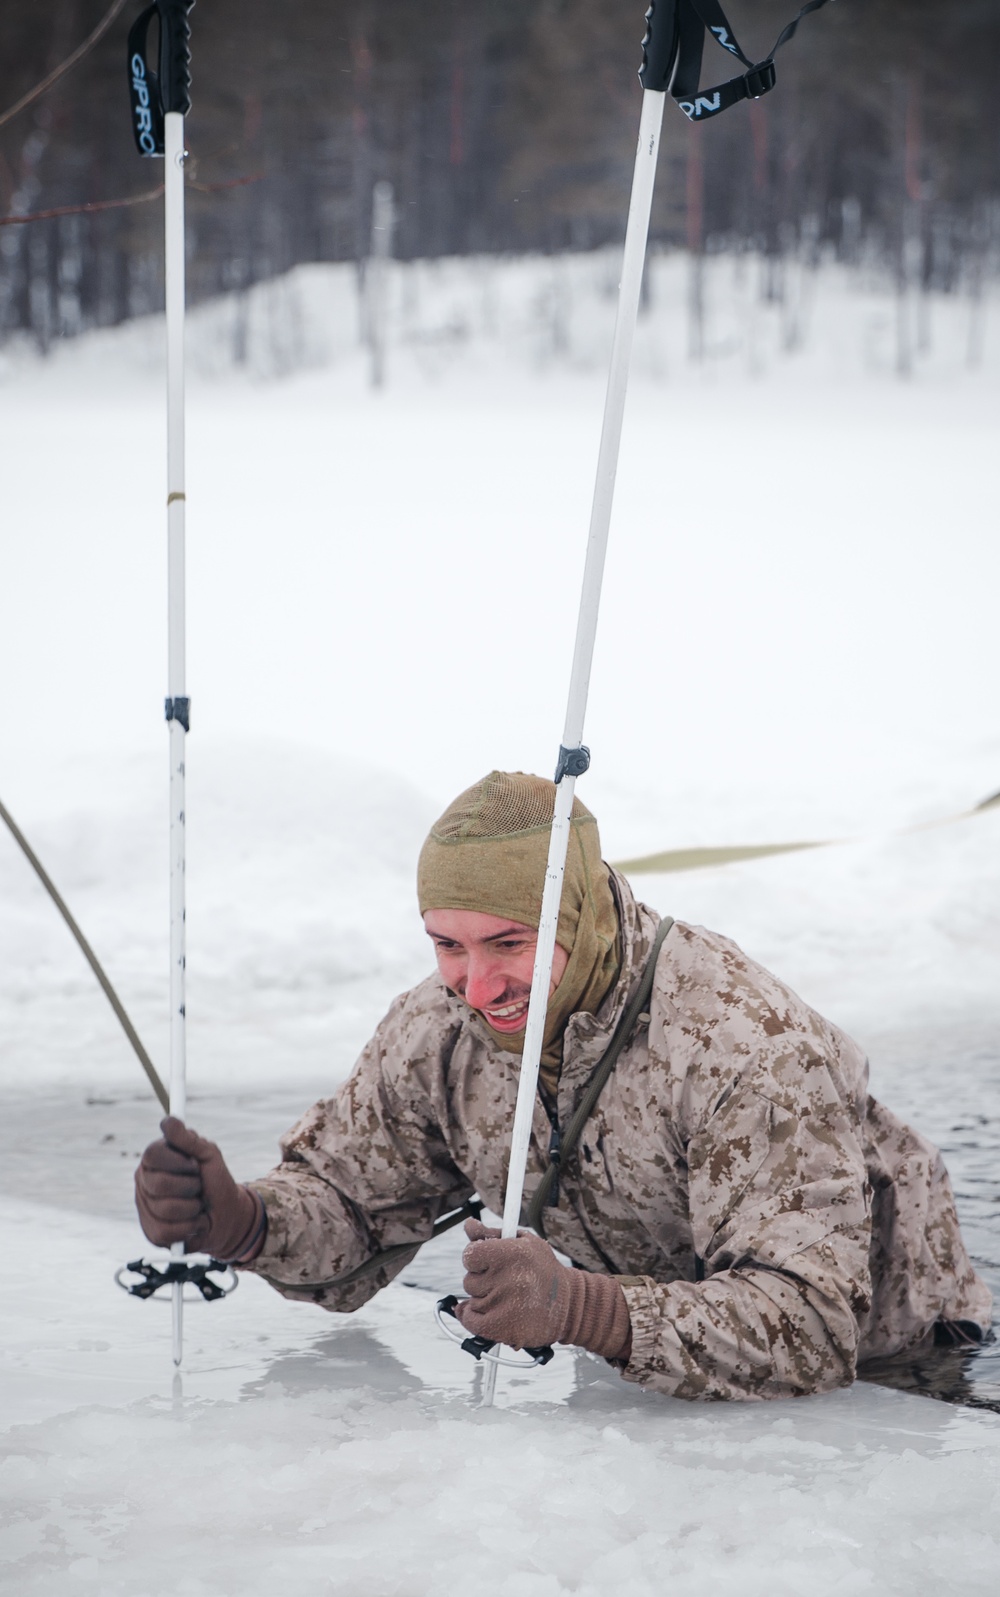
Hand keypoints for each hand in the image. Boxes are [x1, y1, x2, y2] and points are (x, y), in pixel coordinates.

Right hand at [134, 1116, 264, 1261]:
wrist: (227, 1216)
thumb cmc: (216, 1181)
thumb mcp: (208, 1155)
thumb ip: (188, 1139)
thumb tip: (167, 1120)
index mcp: (155, 1160)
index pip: (152, 1154)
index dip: (178, 1162)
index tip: (194, 1165)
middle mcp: (145, 1182)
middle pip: (158, 1184)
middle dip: (190, 1187)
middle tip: (198, 1187)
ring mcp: (146, 1208)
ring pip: (165, 1209)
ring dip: (192, 1208)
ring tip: (197, 1206)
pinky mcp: (152, 1232)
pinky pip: (166, 1231)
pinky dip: (189, 1227)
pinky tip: (193, 1223)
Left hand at [454, 1218, 631, 1359]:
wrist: (569, 1305)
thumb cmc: (543, 1270)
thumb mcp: (524, 1243)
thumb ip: (492, 1234)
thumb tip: (469, 1225)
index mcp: (513, 1253)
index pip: (470, 1255)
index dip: (476, 1259)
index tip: (485, 1263)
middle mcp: (509, 1279)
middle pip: (469, 1280)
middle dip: (482, 1280)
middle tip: (503, 1281)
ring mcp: (505, 1305)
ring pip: (472, 1301)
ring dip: (483, 1300)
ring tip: (507, 1297)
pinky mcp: (503, 1328)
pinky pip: (470, 1321)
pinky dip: (472, 1318)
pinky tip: (488, 1312)